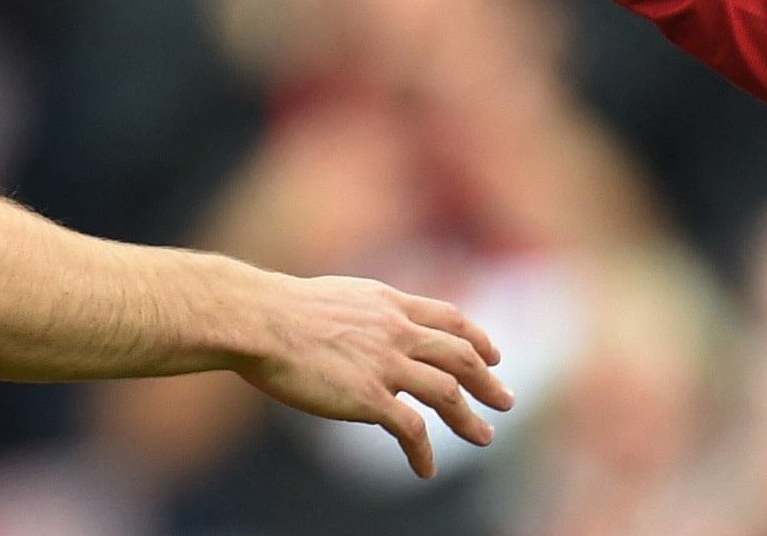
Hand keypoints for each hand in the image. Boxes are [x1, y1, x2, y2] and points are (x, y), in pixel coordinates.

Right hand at [233, 274, 513, 477]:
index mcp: (389, 303)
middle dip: (487, 380)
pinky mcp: (369, 397)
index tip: (493, 354)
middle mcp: (397, 330)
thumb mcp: (337, 298)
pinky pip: (411, 429)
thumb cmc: (279, 311)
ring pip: (448, 392)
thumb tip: (361, 329)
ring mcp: (386, 363)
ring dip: (470, 418)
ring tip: (484, 438)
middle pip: (460, 354)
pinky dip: (423, 451)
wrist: (260, 321)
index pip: (449, 318)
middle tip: (506, 400)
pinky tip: (426, 469)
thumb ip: (362, 314)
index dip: (477, 337)